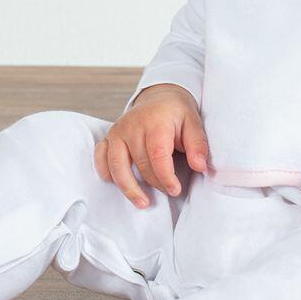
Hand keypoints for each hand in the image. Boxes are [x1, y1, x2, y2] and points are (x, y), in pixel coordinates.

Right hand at [94, 85, 209, 208]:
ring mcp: (117, 131)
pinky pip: (101, 156)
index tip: (175, 190)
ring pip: (117, 165)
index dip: (166, 177)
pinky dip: (105, 171)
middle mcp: (132, 126)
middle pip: (141, 164)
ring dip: (128, 187)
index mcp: (155, 122)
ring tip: (142, 202)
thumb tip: (200, 166)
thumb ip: (198, 145)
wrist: (159, 96)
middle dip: (155, 183)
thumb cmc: (176, 113)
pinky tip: (114, 183)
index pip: (157, 156)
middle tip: (170, 192)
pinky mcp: (109, 136)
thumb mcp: (193, 123)